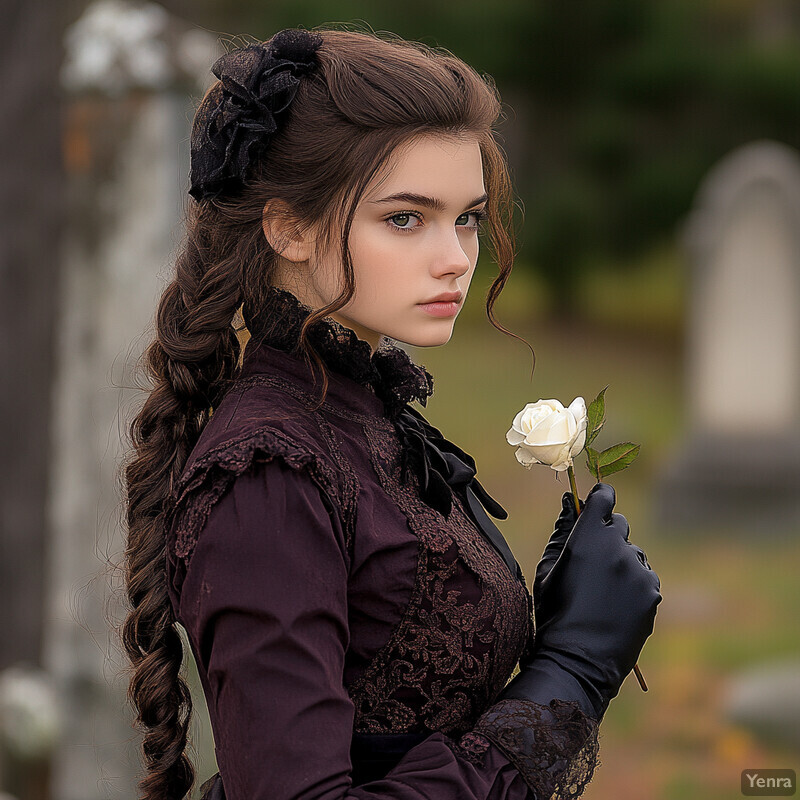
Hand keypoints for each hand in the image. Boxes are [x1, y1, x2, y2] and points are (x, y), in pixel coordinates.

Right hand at [497, 482, 660, 720]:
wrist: (578, 660)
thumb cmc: (554, 612)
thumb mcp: (548, 568)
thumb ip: (562, 530)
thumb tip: (570, 501)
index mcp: (588, 536)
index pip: (603, 498)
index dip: (599, 499)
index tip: (595, 506)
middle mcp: (617, 547)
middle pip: (619, 525)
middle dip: (607, 535)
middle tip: (592, 560)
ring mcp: (639, 570)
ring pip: (633, 553)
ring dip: (621, 562)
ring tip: (602, 592)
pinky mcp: (652, 592)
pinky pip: (645, 577)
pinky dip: (634, 585)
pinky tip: (615, 606)